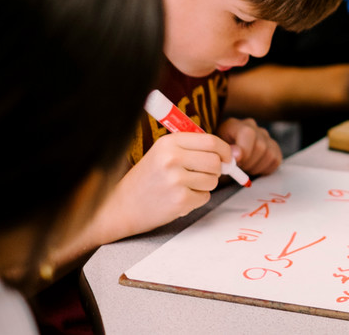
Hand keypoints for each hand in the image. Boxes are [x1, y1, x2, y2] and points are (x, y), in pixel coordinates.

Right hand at [101, 132, 229, 237]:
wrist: (121, 207)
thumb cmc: (147, 179)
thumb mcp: (162, 153)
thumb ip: (191, 148)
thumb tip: (227, 152)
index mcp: (169, 143)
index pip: (211, 141)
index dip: (224, 150)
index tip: (227, 158)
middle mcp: (172, 158)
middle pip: (215, 161)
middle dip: (216, 170)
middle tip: (203, 175)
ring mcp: (176, 179)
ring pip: (213, 180)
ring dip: (205, 186)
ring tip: (185, 187)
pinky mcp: (179, 199)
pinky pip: (205, 197)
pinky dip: (197, 199)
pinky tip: (179, 199)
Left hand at [218, 117, 281, 176]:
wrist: (223, 156)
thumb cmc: (217, 155)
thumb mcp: (214, 153)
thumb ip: (223, 153)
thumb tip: (235, 155)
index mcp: (234, 125)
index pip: (247, 133)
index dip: (244, 149)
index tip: (236, 162)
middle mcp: (252, 127)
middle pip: (260, 145)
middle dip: (249, 162)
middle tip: (239, 169)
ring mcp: (265, 136)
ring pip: (269, 154)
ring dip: (256, 167)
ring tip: (244, 168)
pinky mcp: (274, 147)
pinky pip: (275, 160)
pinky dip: (265, 169)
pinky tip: (253, 167)